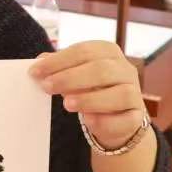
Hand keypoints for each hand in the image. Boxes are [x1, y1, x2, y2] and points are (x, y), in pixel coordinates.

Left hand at [29, 41, 147, 150]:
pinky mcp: (137, 118)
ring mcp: (135, 94)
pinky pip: (126, 120)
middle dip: (70, 78)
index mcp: (109, 52)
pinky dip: (106, 120)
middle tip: (47, 87)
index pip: (84, 51)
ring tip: (66, 104)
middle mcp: (125, 70)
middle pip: (101, 69)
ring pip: (120, 94)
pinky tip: (88, 121)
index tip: (35, 72)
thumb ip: (59, 67)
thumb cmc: (92, 89)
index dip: (59, 60)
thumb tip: (39, 62)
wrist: (116, 117)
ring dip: (90, 99)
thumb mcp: (75, 74)